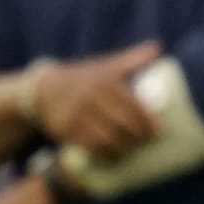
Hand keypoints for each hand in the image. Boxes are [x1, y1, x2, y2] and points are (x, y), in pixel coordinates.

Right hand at [32, 41, 161, 162]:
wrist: (44, 89)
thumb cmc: (82, 77)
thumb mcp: (104, 65)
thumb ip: (131, 58)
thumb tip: (158, 47)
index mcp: (105, 80)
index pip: (132, 103)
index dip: (147, 120)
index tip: (159, 130)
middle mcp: (92, 96)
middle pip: (123, 122)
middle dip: (138, 136)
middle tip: (147, 142)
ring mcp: (79, 114)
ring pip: (108, 137)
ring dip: (123, 147)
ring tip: (132, 150)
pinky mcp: (67, 129)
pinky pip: (90, 146)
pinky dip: (104, 154)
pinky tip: (113, 156)